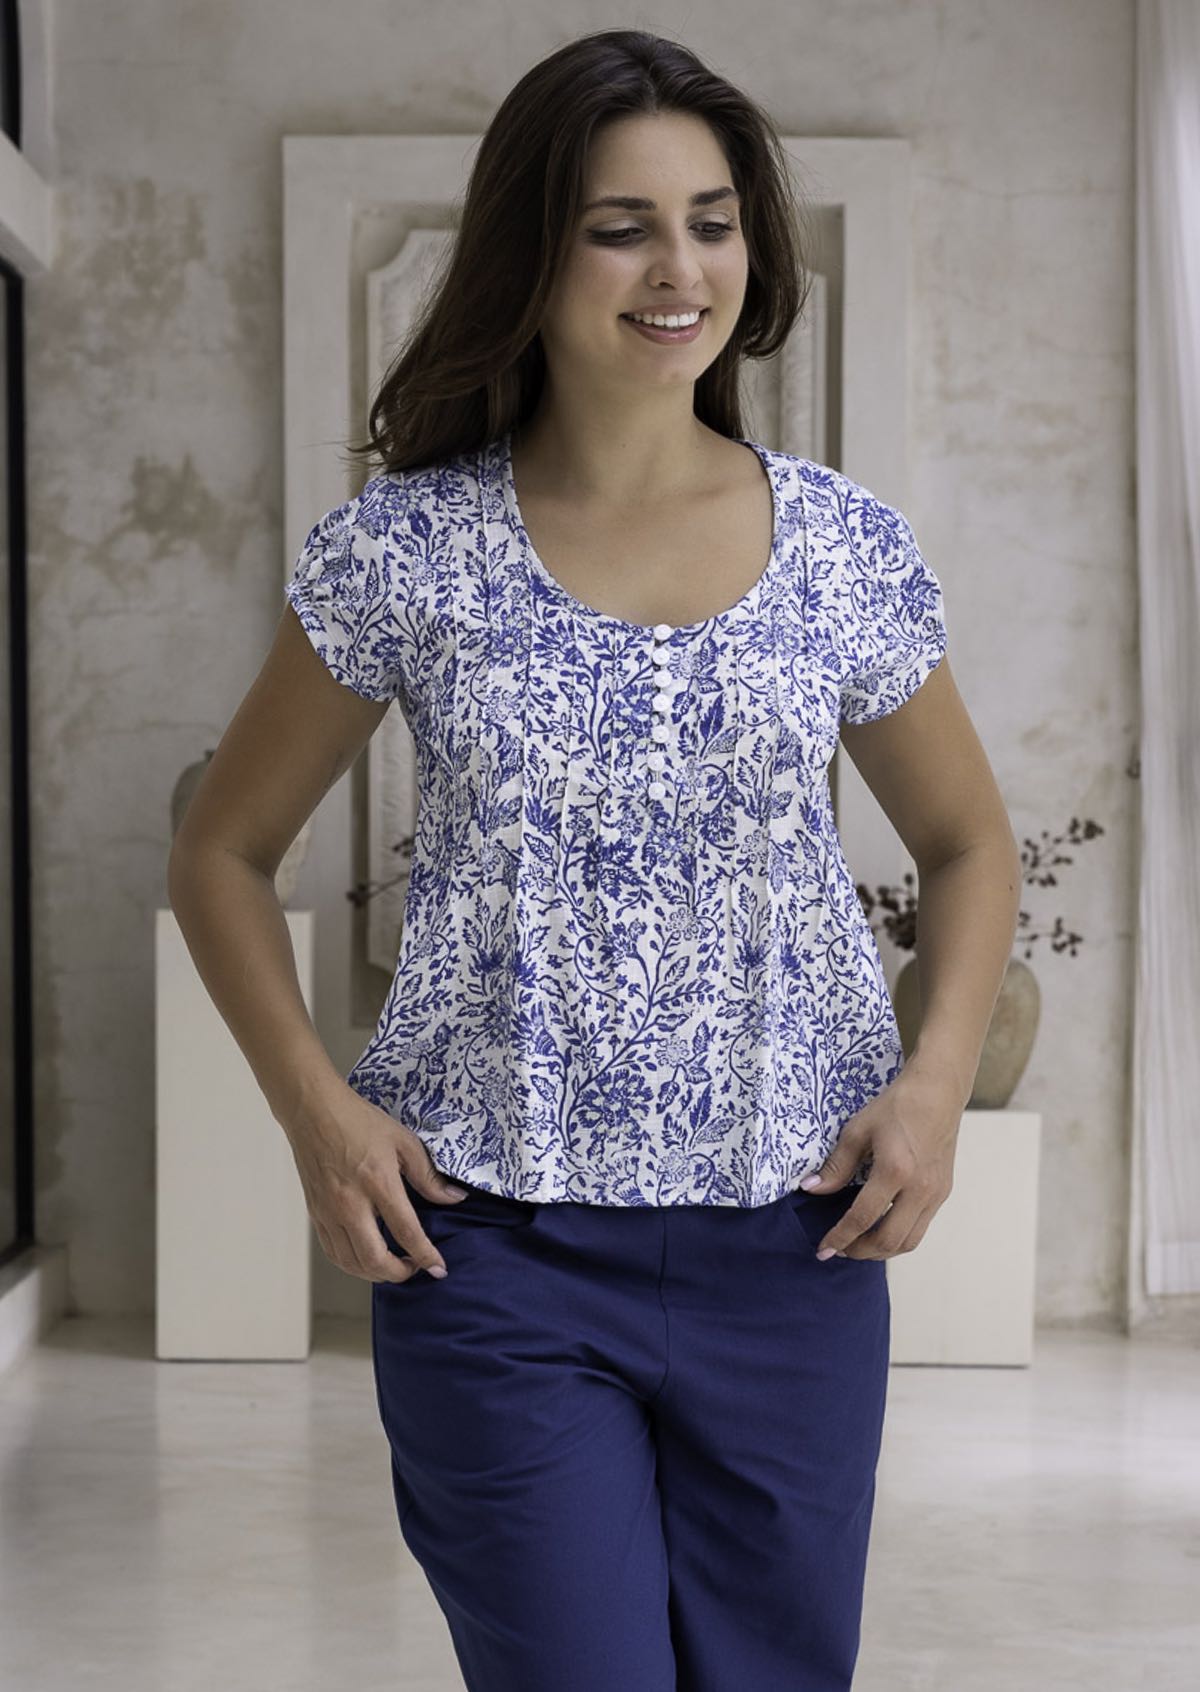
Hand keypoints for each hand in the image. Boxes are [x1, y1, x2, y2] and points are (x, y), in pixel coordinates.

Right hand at [283, 1083, 468, 1282]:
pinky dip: (352, 1264)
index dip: (426, 1256)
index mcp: (378, 1182)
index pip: (406, 1231)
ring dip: (376, 1274)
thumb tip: (455, 1198)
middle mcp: (350, 1203)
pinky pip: (333, 1252)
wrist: (313, 1111)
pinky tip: (366, 1258)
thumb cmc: (358, 1121)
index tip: (439, 1268)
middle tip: (416, 1268)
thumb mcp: (403, 1142)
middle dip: (400, 1274)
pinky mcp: (316, 1214)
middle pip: (374, 1259)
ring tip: (394, 1266)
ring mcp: (329, 1212)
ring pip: (351, 1263)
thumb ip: (428, 1176)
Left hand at [801, 1061, 962, 1260]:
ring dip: (881, 1251)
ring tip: (858, 1244)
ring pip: (909, 1242)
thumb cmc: (896, 1106)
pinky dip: (899, 1237)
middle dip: (859, 1251)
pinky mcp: (943, 1192)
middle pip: (888, 1240)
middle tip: (838, 1249)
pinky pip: (920, 1228)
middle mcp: (919, 1188)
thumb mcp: (857, 1131)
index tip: (823, 1249)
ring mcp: (935, 1193)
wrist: (937, 1093)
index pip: (863, 1218)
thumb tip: (812, 1188)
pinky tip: (881, 1228)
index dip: (839, 1238)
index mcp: (895, 1171)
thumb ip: (836, 1165)